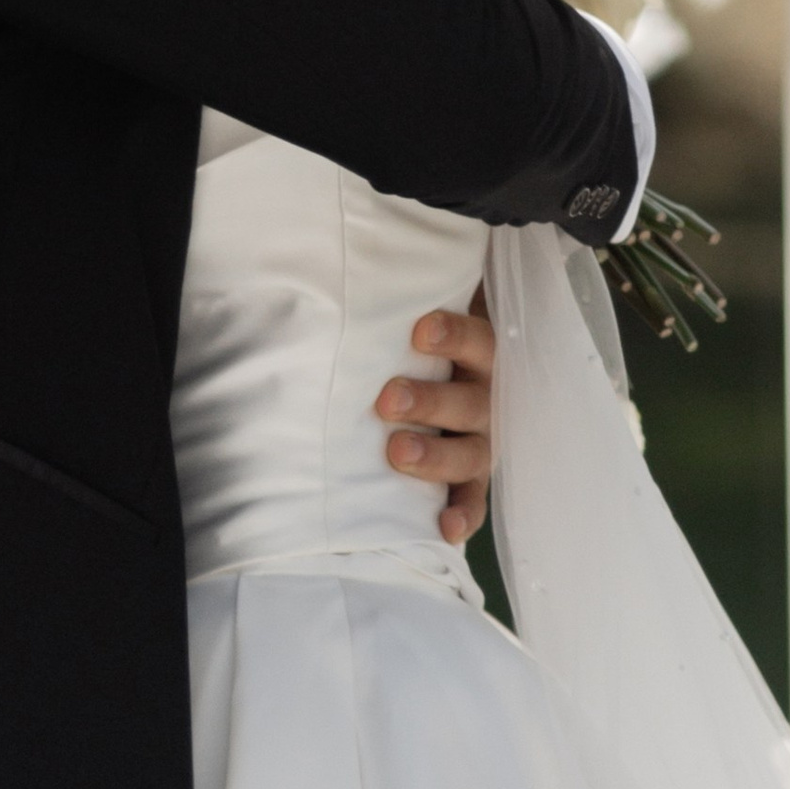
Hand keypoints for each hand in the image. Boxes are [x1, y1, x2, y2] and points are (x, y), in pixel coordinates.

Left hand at [377, 292, 495, 546]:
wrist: (429, 378)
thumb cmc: (403, 344)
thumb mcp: (403, 317)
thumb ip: (379, 301)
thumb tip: (306, 259)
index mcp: (476, 352)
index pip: (477, 339)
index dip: (453, 334)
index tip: (418, 330)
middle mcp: (483, 397)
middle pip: (470, 400)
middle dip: (430, 400)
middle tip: (387, 399)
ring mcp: (480, 442)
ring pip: (471, 453)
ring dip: (436, 457)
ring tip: (396, 453)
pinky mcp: (472, 481)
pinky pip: (473, 502)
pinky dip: (461, 516)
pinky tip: (444, 529)